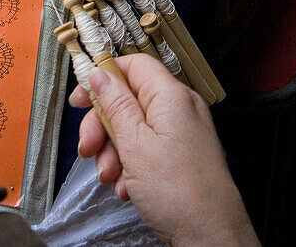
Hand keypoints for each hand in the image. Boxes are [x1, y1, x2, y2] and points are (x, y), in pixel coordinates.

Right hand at [73, 54, 258, 246]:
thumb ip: (115, 104)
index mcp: (171, 95)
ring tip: (111, 178)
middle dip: (104, 125)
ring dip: (115, 152)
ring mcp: (184, 134)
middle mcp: (181, 109)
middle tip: (89, 147)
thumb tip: (101, 74)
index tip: (82, 98)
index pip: (133, 65)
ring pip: (136, 128)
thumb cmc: (180, 193)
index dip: (104, 77)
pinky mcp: (183, 157)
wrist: (212, 239)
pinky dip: (133, 166)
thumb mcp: (135, 144)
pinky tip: (128, 188)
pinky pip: (149, 149)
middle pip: (130, 99)